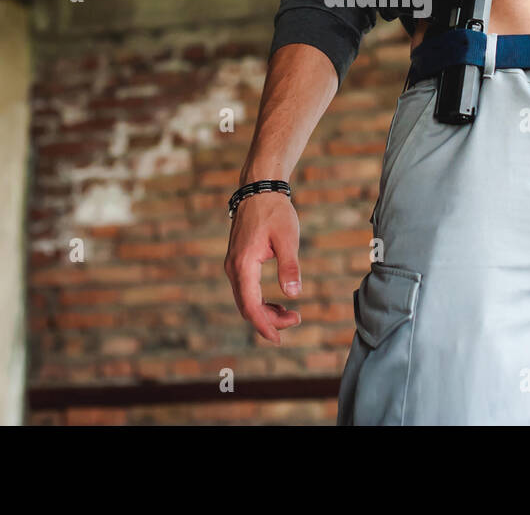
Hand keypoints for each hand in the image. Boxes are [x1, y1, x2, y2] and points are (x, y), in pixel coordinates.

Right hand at [224, 192, 302, 343]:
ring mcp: (234, 264)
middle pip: (247, 306)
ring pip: (245, 299)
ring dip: (265, 311)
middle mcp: (233, 268)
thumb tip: (294, 294)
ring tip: (291, 315)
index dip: (264, 325)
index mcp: (244, 264)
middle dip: (269, 320)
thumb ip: (290, 266)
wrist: (259, 189)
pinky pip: (245, 290)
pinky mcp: (238, 261)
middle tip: (296, 320)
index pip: (250, 305)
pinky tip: (277, 303)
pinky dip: (260, 301)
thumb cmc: (275, 212)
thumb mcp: (287, 238)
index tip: (279, 339)